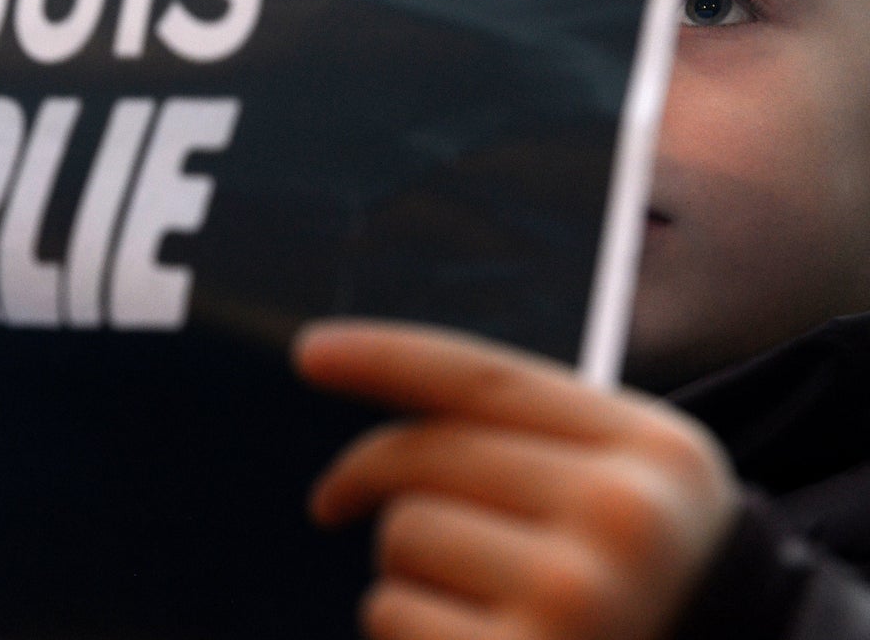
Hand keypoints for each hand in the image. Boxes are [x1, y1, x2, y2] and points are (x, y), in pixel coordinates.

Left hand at [296, 320, 739, 639]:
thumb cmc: (646, 594)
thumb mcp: (629, 496)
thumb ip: (536, 444)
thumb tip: (393, 431)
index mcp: (651, 451)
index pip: (488, 378)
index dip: (388, 356)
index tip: (311, 353)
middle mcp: (620, 516)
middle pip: (426, 457)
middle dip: (365, 476)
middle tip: (332, 501)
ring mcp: (573, 597)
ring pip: (403, 536)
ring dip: (410, 573)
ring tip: (482, 608)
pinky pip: (391, 613)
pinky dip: (408, 632)